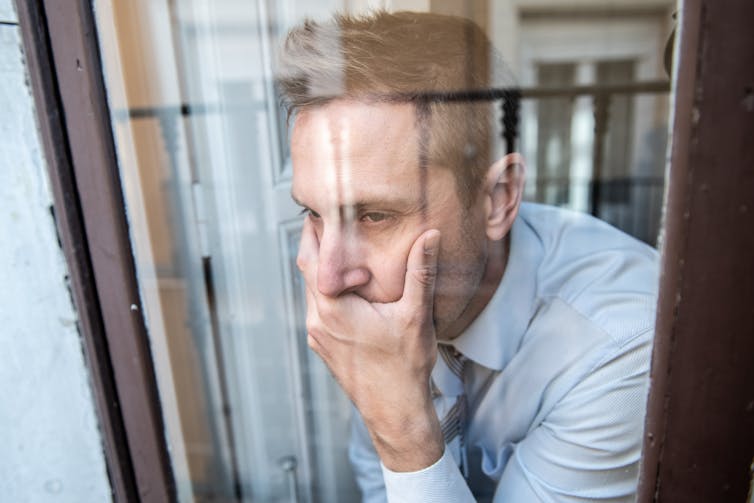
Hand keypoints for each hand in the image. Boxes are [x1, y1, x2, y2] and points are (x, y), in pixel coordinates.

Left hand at [297, 217, 443, 470]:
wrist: (395, 411)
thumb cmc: (405, 368)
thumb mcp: (415, 315)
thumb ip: (420, 272)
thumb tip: (428, 236)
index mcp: (333, 310)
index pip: (313, 259)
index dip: (314, 231)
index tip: (319, 209)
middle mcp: (317, 322)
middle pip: (306, 272)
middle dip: (315, 244)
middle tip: (325, 218)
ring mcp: (318, 336)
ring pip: (311, 290)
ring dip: (321, 268)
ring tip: (337, 246)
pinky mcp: (324, 345)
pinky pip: (317, 307)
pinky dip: (326, 289)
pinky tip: (346, 284)